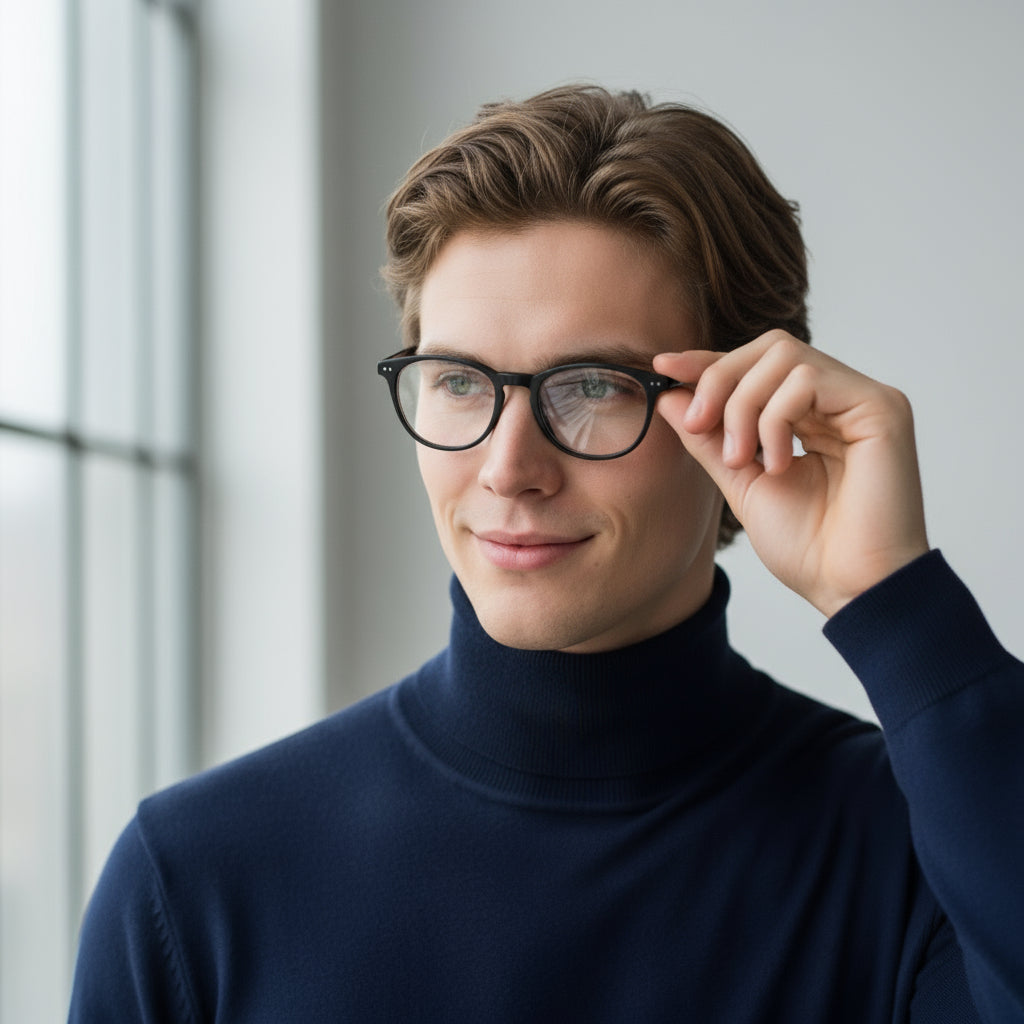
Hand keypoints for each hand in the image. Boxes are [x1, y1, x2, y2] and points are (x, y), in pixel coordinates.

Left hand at [654, 331, 929, 616]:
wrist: (849, 587)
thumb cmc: (808, 547)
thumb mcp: (741, 482)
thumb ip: (709, 439)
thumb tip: (670, 397)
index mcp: (812, 415)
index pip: (757, 366)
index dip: (709, 362)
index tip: (663, 366)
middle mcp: (840, 400)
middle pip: (769, 348)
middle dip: (720, 379)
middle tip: (697, 425)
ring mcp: (863, 399)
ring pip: (784, 357)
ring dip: (745, 407)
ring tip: (742, 459)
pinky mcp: (882, 406)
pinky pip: (809, 379)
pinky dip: (776, 418)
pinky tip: (778, 464)